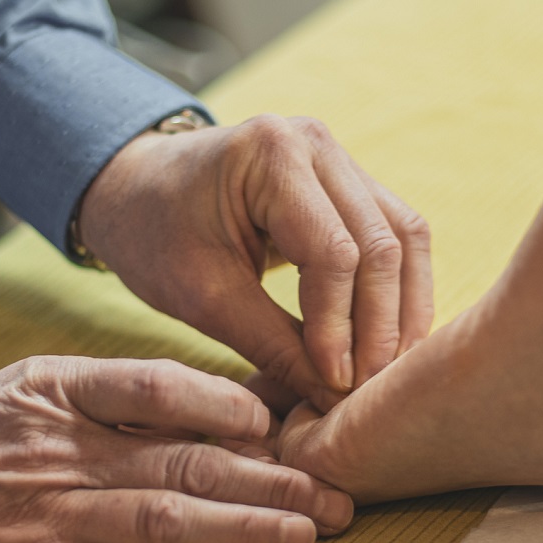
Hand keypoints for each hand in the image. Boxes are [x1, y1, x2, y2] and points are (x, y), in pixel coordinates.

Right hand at [0, 356, 353, 542]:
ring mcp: (44, 514)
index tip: (284, 424)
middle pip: (184, 460)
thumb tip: (243, 400)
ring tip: (308, 536)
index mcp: (58, 388)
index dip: (228, 404)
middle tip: (340, 494)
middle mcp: (58, 449)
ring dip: (244, 529)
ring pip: (163, 521)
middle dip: (272, 479)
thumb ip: (127, 393)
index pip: (157, 386)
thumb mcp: (38, 386)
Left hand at [79, 115, 433, 410]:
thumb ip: (272, 347)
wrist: (137, 191)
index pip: (334, 252)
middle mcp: (317, 142)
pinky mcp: (350, 180)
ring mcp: (339, 156)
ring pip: (406, 237)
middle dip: (381, 325)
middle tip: (369, 390)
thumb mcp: (201, 298)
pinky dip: (399, 289)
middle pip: (383, 243)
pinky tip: (391, 340)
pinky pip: (397, 234)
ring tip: (390, 371)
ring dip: (405, 309)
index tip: (334, 384)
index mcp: (271, 154)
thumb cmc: (154, 236)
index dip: (341, 326)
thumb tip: (336, 400)